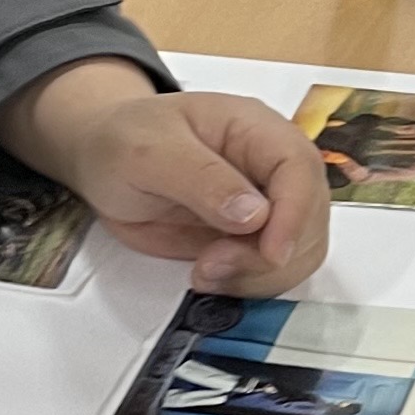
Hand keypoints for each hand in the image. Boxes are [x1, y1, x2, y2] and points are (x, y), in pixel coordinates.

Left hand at [3, 61, 331, 291]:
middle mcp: (271, 168)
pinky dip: (249, 285)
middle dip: (271, 255)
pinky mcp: (250, 240)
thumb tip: (254, 214)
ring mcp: (266, 206)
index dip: (295, 214)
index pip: (300, 168)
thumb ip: (199, 177)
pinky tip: (209, 277)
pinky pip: (272, 272)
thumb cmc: (122, 140)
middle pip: (311, 216)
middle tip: (211, 266)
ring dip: (261, 276)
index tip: (270, 253)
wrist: (102, 159)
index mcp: (255, 129)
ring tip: (204, 273)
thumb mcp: (147, 150)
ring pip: (300, 252)